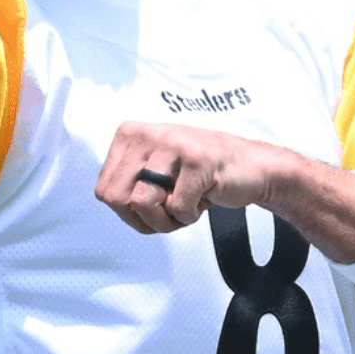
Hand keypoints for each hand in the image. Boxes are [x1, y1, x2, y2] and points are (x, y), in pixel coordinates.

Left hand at [95, 121, 282, 233]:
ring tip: (186, 203)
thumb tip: (107, 197)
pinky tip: (204, 197)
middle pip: (119, 199)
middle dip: (145, 218)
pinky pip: (178, 208)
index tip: (152, 205)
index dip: (127, 212)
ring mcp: (173, 144)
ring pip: (143, 204)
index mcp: (131, 134)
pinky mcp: (197, 160)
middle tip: (170, 209)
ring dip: (167, 220)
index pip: (104, 190)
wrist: (250, 167)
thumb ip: (125, 183)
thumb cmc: (199, 173)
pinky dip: (191, 216)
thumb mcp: (152, 170)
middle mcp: (148, 133)